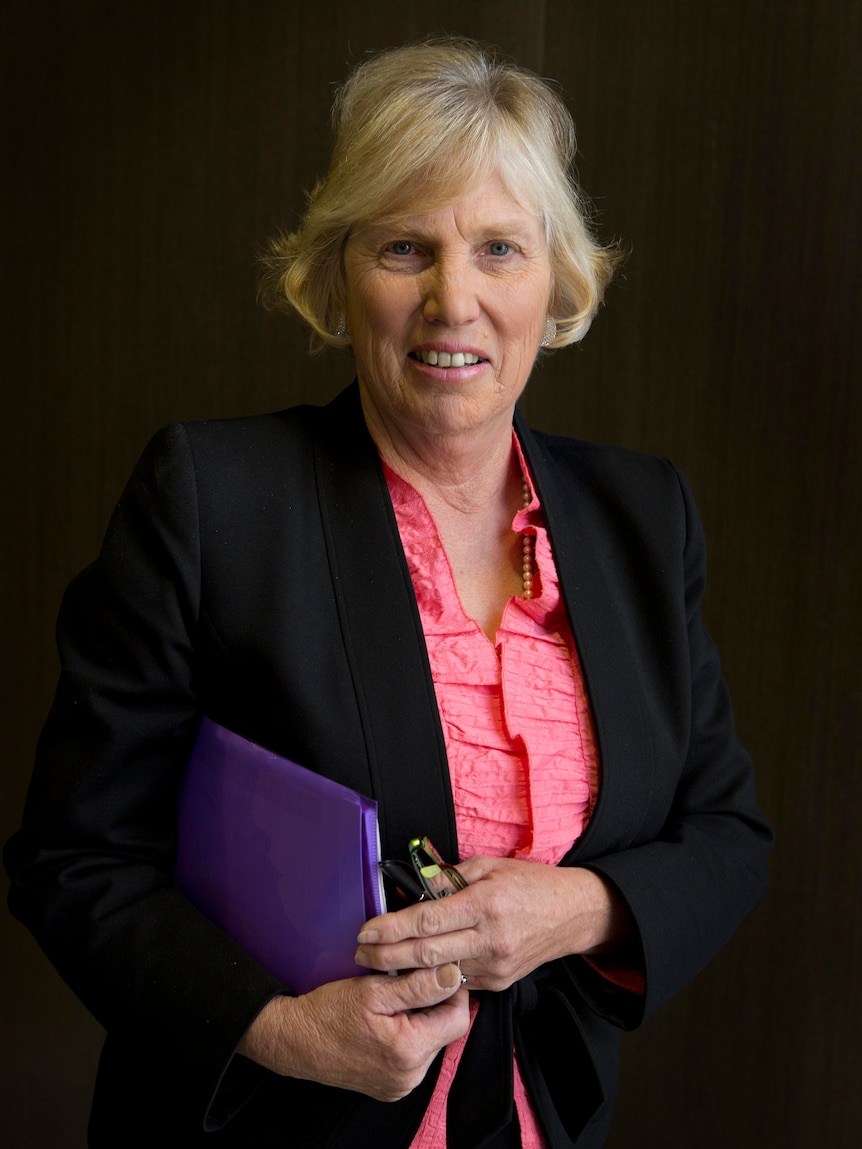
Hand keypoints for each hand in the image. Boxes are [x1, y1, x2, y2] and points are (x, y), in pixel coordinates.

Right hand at [238, 963, 468, 1100]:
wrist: (294, 1041)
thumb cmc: (328, 1013)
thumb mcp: (373, 990)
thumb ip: (417, 986)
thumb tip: (452, 976)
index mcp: (409, 1051)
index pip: (458, 1017)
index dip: (451, 990)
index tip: (435, 972)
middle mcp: (410, 1076)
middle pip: (445, 1031)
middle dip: (433, 1003)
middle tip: (407, 983)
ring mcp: (400, 1085)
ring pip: (430, 1042)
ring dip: (420, 1018)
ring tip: (393, 1001)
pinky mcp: (390, 1086)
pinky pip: (413, 1056)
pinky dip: (407, 1035)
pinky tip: (386, 1021)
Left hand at [355, 857, 634, 991]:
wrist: (573, 914)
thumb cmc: (531, 884)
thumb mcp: (490, 866)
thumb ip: (451, 876)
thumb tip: (418, 886)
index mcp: (484, 903)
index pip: (428, 920)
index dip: (392, 927)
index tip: (366, 930)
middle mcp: (489, 938)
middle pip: (426, 953)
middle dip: (386, 956)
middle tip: (360, 954)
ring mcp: (495, 965)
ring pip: (439, 973)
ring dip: (404, 972)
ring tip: (376, 965)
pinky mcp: (499, 982)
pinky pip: (458, 982)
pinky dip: (432, 978)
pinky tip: (411, 973)